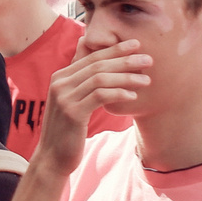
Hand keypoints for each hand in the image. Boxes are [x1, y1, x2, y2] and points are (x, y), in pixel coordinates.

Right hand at [41, 38, 149, 174]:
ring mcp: (64, 98)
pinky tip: (133, 96)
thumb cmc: (68, 129)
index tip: (136, 44)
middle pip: (97, 65)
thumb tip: (101, 66)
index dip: (115, 49)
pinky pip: (100, 96)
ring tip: (146, 80)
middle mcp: (59, 83)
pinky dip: (118, 94)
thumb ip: (82, 83)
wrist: (53, 156)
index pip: (91, 57)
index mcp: (60, 77)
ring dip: (126, 77)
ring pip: (100, 79)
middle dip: (125, 60)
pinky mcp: (72, 113)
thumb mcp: (73, 102)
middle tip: (148, 60)